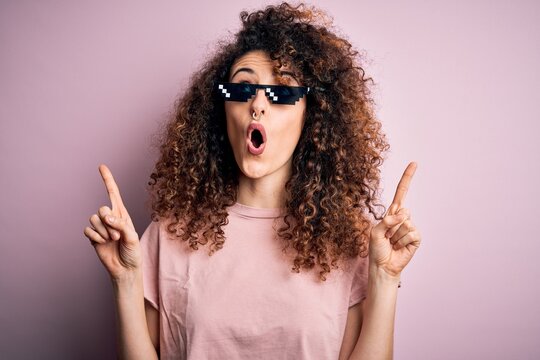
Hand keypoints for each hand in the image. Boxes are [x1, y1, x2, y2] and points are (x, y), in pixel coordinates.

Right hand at [83, 164, 141, 280]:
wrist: (125, 269)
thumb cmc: (133, 252)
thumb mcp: (131, 237)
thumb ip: (120, 224)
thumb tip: (105, 216)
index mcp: (122, 214)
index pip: (113, 193)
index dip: (107, 180)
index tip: (101, 166)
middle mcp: (110, 218)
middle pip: (102, 208)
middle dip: (109, 222)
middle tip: (117, 235)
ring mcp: (101, 227)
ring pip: (94, 220)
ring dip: (103, 232)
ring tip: (112, 241)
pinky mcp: (93, 237)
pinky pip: (88, 230)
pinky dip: (95, 237)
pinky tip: (102, 243)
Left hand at [368, 162, 421, 277]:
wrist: (383, 266)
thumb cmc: (377, 248)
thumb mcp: (375, 232)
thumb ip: (387, 221)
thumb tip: (403, 214)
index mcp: (392, 212)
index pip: (401, 192)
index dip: (407, 178)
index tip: (414, 163)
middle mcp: (403, 217)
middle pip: (403, 210)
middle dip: (392, 224)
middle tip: (388, 237)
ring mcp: (410, 227)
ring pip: (406, 224)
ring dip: (396, 236)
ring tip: (393, 243)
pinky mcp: (416, 238)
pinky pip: (411, 233)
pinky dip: (403, 242)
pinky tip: (400, 247)